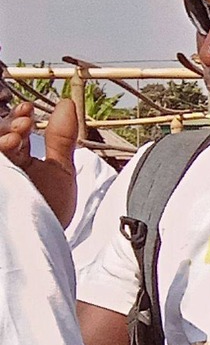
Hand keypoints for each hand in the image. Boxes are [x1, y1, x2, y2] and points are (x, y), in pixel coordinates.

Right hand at [0, 96, 80, 225]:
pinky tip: (8, 148)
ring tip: (17, 136)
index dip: (18, 118)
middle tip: (23, 123)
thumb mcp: (60, 170)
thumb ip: (61, 139)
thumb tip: (67, 103)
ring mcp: (1, 176)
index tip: (28, 110)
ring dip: (1, 135)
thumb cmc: (50, 210)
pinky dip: (0, 152)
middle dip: (7, 124)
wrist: (44, 241)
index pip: (11, 131)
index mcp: (15, 159)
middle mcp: (4, 167)